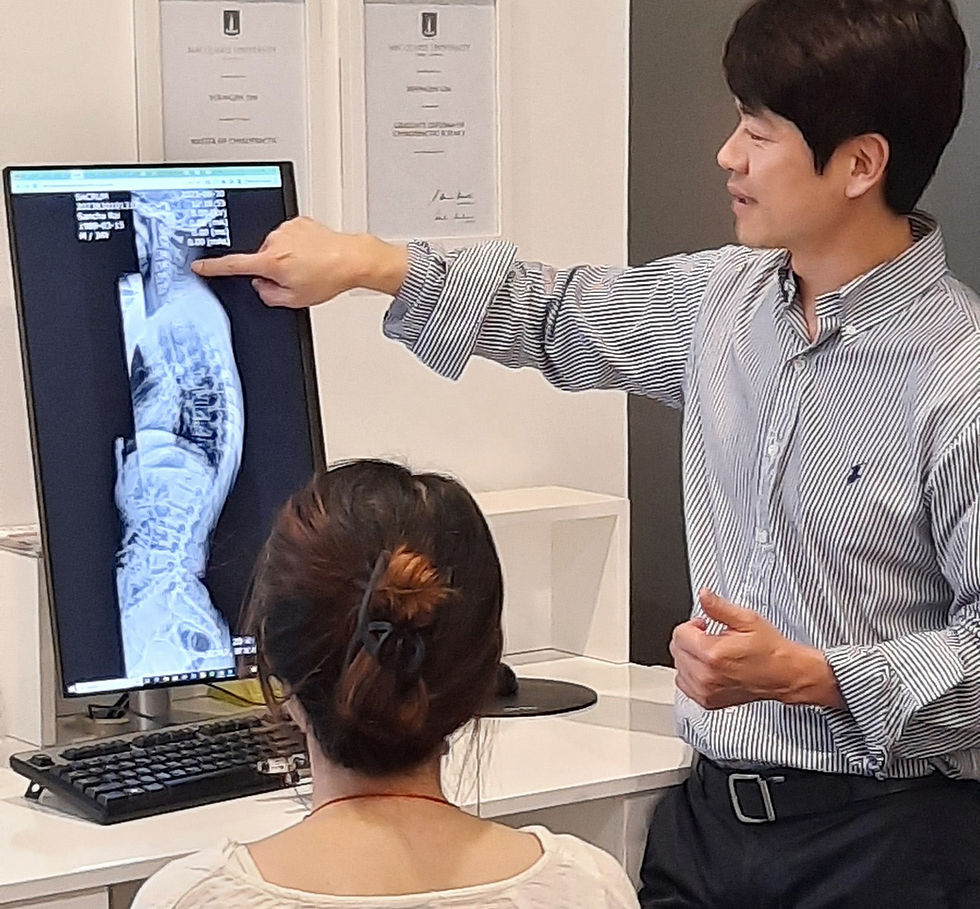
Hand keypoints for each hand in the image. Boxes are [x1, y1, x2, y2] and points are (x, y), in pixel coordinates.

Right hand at [190, 216, 408, 307]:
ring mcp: (287, 228)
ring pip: (275, 247)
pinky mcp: (298, 221)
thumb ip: (268, 295)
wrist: (352, 259)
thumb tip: (260, 285)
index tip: (199, 266)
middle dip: (271, 269)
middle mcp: (276, 240)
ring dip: (285, 257)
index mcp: (272, 261)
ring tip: (308, 265)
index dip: (212, 266)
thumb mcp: (295, 299)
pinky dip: (295, 246)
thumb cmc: (329, 278)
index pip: (233, 264)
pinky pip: (288, 236)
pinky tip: (311, 254)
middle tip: (295, 278)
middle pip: (260, 258)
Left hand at [670, 589, 843, 709]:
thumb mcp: (746, 619)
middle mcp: (706, 676)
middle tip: (709, 637)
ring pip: (679, 667)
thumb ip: (719, 607)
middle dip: (690, 639)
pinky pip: (684, 684)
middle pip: (677, 650)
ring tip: (711, 653)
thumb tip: (703, 595)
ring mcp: (706, 692)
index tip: (705, 625)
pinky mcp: (708, 702)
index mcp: (712, 654)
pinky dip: (691, 674)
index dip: (693, 625)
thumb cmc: (770, 649)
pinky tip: (708, 668)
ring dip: (689, 657)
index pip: (680, 634)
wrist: (785, 674)